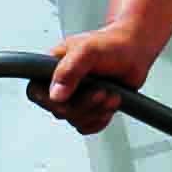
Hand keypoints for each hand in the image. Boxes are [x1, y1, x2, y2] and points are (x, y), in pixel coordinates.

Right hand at [33, 27, 152, 134]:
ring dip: (97, 111)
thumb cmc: (112, 45)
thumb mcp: (88, 51)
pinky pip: (87, 126)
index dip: (51, 101)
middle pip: (59, 111)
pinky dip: (101, 119)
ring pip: (75, 120)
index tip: (72, 95)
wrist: (135, 51)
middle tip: (102, 91)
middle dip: (84, 105)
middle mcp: (62, 83)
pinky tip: (110, 103)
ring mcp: (76, 97)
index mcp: (53, 67)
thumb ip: (69, 70)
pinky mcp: (89, 108)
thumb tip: (55, 95)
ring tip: (111, 93)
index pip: (36, 93)